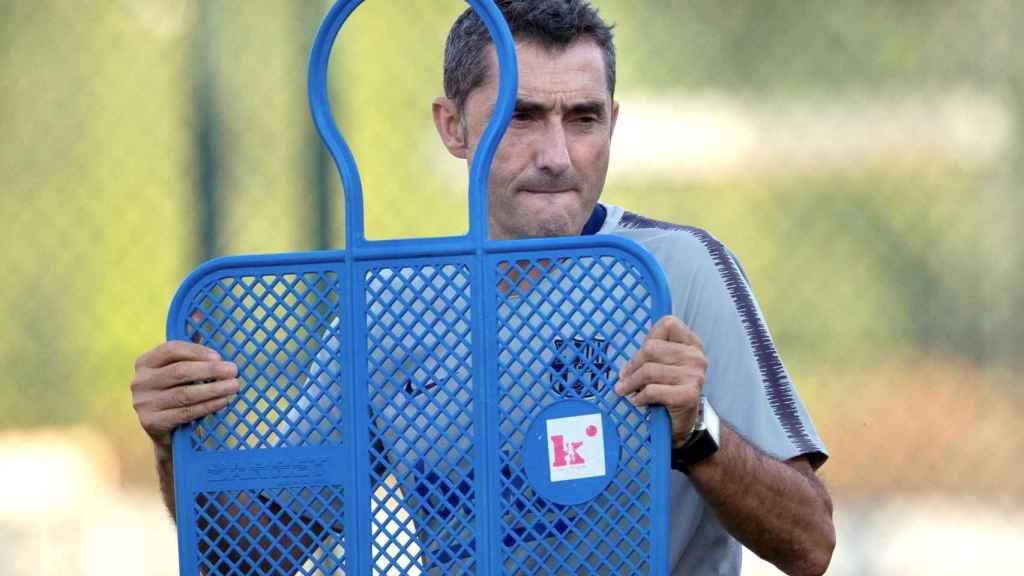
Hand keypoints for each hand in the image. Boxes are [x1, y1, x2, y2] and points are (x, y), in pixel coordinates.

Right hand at [131, 341, 240, 455]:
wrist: (167, 432)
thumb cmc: (177, 391)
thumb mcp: (180, 368)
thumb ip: (190, 346)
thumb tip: (199, 314)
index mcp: (145, 362)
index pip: (171, 349)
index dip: (197, 351)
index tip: (220, 356)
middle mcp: (140, 381)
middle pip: (179, 372)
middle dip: (211, 371)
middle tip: (234, 371)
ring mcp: (143, 403)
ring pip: (184, 394)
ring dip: (214, 389)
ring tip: (234, 386)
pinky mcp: (151, 423)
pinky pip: (185, 412)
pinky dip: (207, 406)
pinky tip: (223, 401)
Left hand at [615, 315, 707, 446]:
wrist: (682, 424)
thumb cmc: (668, 390)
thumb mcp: (663, 366)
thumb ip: (652, 353)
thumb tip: (627, 357)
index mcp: (692, 343)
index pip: (667, 324)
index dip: (649, 337)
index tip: (640, 356)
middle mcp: (696, 357)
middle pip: (652, 348)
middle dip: (633, 364)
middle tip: (623, 378)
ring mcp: (695, 376)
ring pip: (649, 370)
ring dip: (631, 383)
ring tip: (625, 390)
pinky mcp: (688, 395)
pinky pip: (653, 390)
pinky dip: (640, 396)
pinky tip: (638, 401)